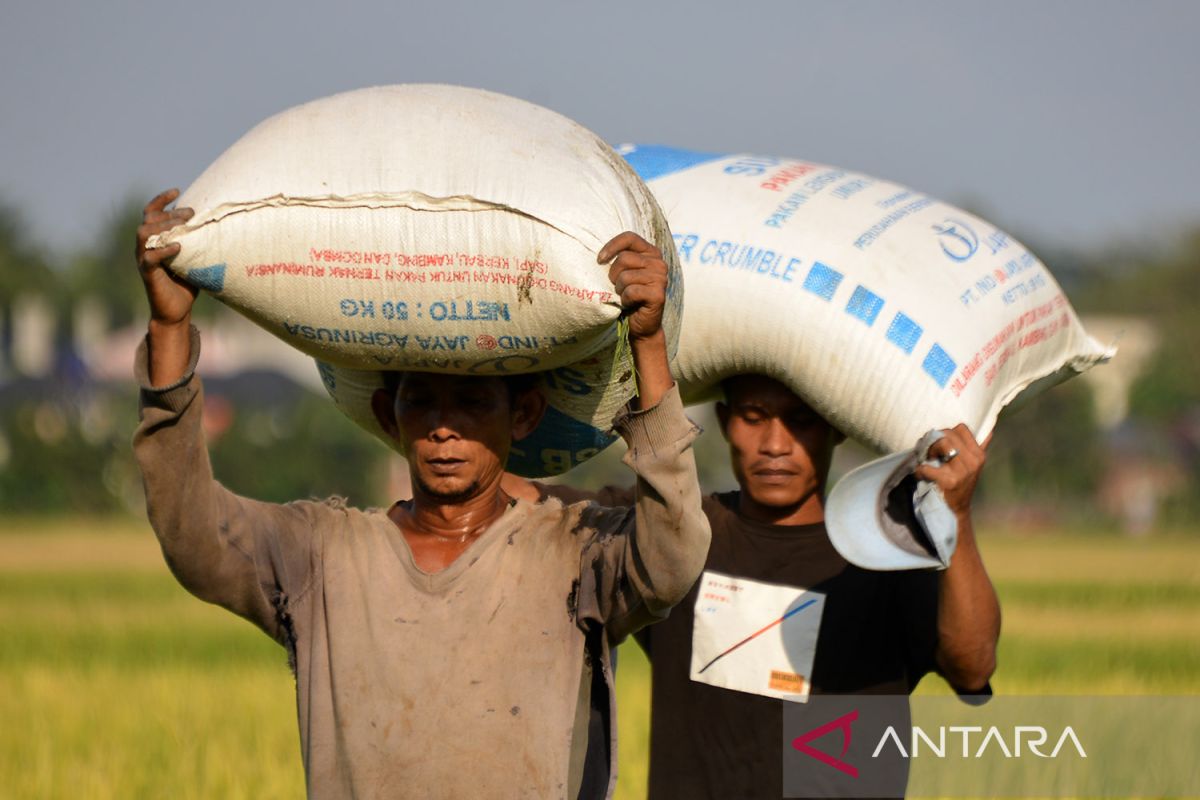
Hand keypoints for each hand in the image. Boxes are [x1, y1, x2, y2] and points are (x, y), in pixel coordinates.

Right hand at [136, 189, 196, 326]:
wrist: (176, 311)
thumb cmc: (186, 283)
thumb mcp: (193, 257)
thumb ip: (197, 242)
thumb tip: (217, 224)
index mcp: (154, 240)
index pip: (150, 213)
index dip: (161, 200)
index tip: (177, 190)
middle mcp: (144, 247)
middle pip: (149, 220)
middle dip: (169, 213)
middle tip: (190, 214)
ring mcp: (143, 259)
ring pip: (144, 234)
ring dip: (164, 227)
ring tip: (183, 227)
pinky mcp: (147, 274)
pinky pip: (150, 258)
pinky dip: (164, 250)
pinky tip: (178, 247)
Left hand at [598, 231, 668, 341]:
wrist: (641, 325)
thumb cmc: (629, 297)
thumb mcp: (624, 273)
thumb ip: (619, 260)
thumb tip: (600, 256)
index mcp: (651, 253)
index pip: (630, 238)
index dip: (612, 246)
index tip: (600, 260)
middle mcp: (659, 263)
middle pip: (624, 258)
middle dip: (613, 275)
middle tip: (617, 287)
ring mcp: (661, 279)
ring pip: (626, 276)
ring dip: (619, 289)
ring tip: (624, 297)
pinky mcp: (658, 294)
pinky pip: (631, 291)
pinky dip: (625, 299)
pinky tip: (629, 304)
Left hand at [914, 424, 987, 519]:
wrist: (956, 509)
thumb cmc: (961, 485)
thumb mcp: (973, 466)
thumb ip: (980, 448)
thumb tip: (989, 432)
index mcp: (978, 454)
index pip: (961, 428)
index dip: (947, 433)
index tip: (941, 444)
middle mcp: (973, 461)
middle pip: (948, 434)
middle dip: (934, 440)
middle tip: (930, 452)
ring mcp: (962, 471)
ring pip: (940, 443)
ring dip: (927, 451)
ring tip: (927, 460)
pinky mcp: (949, 481)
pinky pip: (927, 466)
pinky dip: (920, 470)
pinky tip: (922, 474)